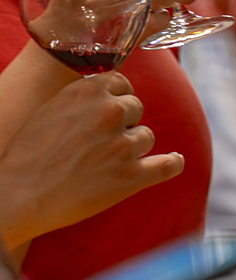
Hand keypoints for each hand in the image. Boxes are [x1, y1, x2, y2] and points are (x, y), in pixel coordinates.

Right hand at [0, 72, 183, 251]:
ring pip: (145, 138)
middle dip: (124, 122)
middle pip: (136, 108)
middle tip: (99, 142)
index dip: (117, 98)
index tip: (112, 110)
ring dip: (131, 148)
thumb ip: (82, 100)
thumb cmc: (27, 156)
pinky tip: (174, 161)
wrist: (17, 196)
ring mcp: (122, 145)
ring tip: (102, 163)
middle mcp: (109, 112)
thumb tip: (108, 95)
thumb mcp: (51, 111)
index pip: (122, 84)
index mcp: (88, 91)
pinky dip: (172, 164)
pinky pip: (167, 165)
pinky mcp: (131, 176)